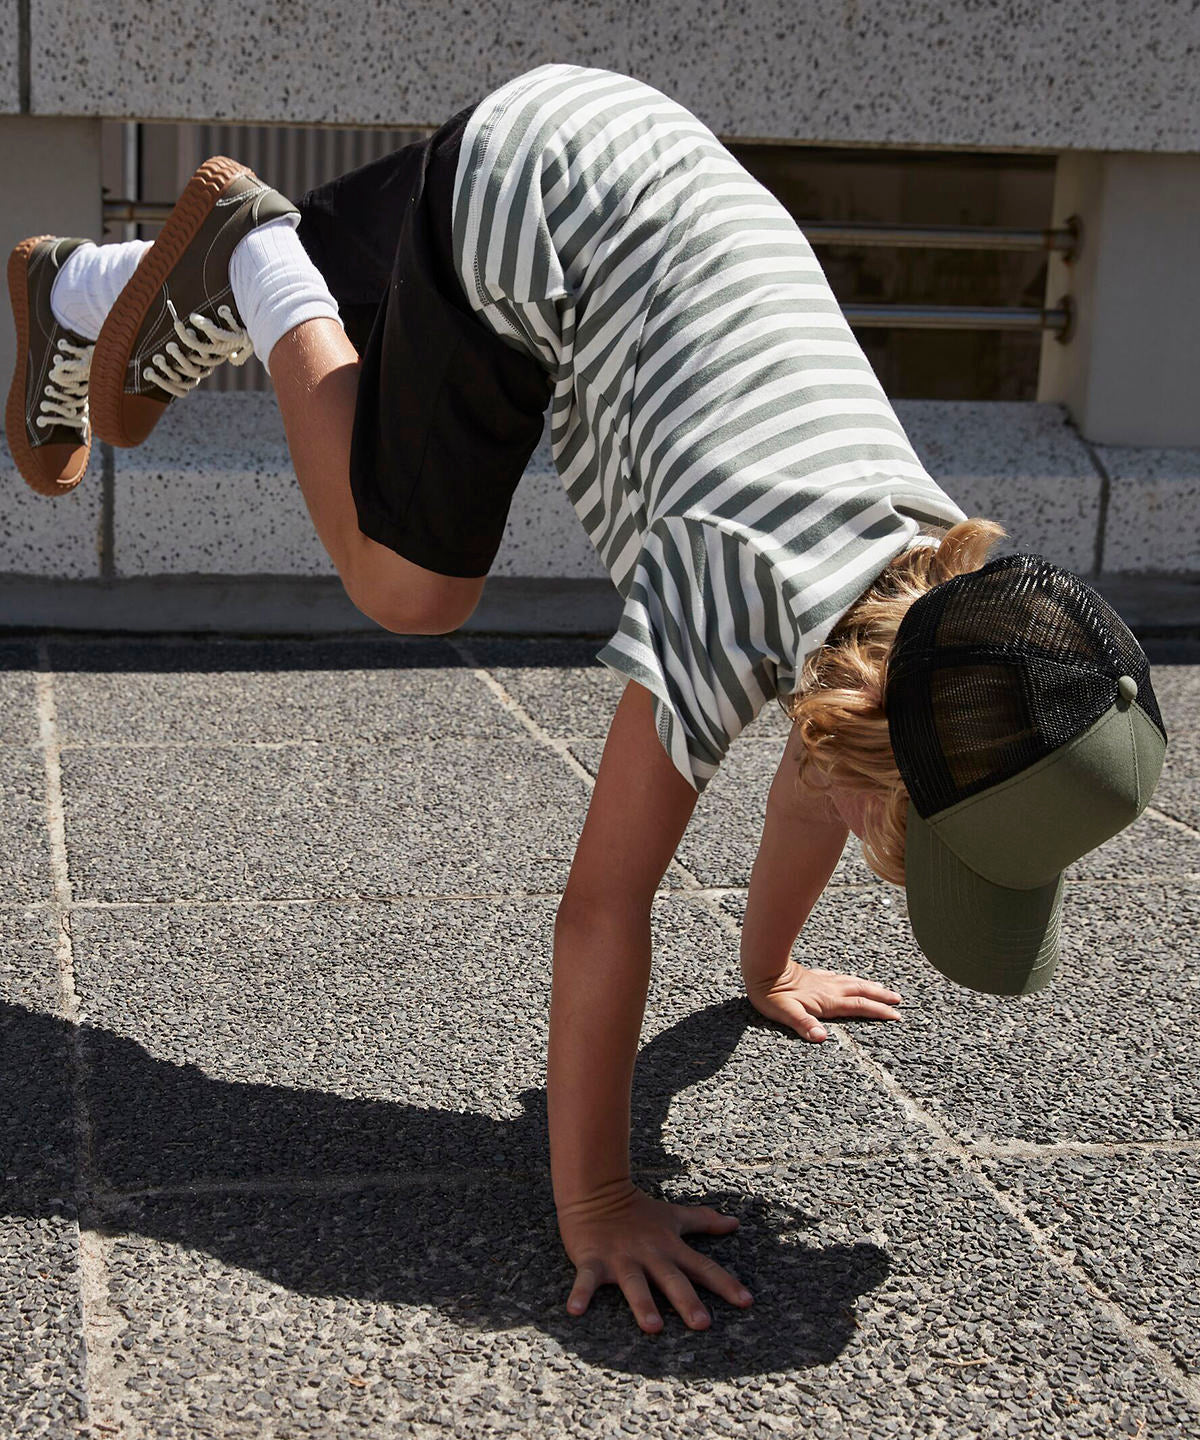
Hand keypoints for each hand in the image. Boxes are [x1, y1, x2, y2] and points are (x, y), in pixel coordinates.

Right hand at [557, 1180, 752, 1332]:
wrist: (596, 1190)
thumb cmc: (637, 1210)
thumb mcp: (673, 1216)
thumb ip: (704, 1221)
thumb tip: (735, 1222)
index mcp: (669, 1247)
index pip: (703, 1266)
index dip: (726, 1283)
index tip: (747, 1302)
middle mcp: (649, 1254)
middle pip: (672, 1279)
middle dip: (687, 1300)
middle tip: (702, 1324)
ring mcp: (621, 1258)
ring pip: (634, 1283)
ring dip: (643, 1303)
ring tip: (652, 1327)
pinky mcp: (593, 1259)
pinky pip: (586, 1279)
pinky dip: (580, 1293)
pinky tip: (575, 1310)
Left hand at [743, 956, 901, 1041]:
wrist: (762, 969)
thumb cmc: (772, 995)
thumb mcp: (787, 1014)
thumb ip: (804, 1025)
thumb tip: (821, 1038)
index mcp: (827, 1001)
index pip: (860, 1006)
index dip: (878, 1011)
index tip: (896, 1015)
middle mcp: (829, 990)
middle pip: (862, 992)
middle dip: (881, 997)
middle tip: (898, 1000)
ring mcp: (823, 981)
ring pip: (853, 982)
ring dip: (870, 986)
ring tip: (883, 989)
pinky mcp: (814, 976)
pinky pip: (840, 977)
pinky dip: (851, 979)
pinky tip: (849, 979)